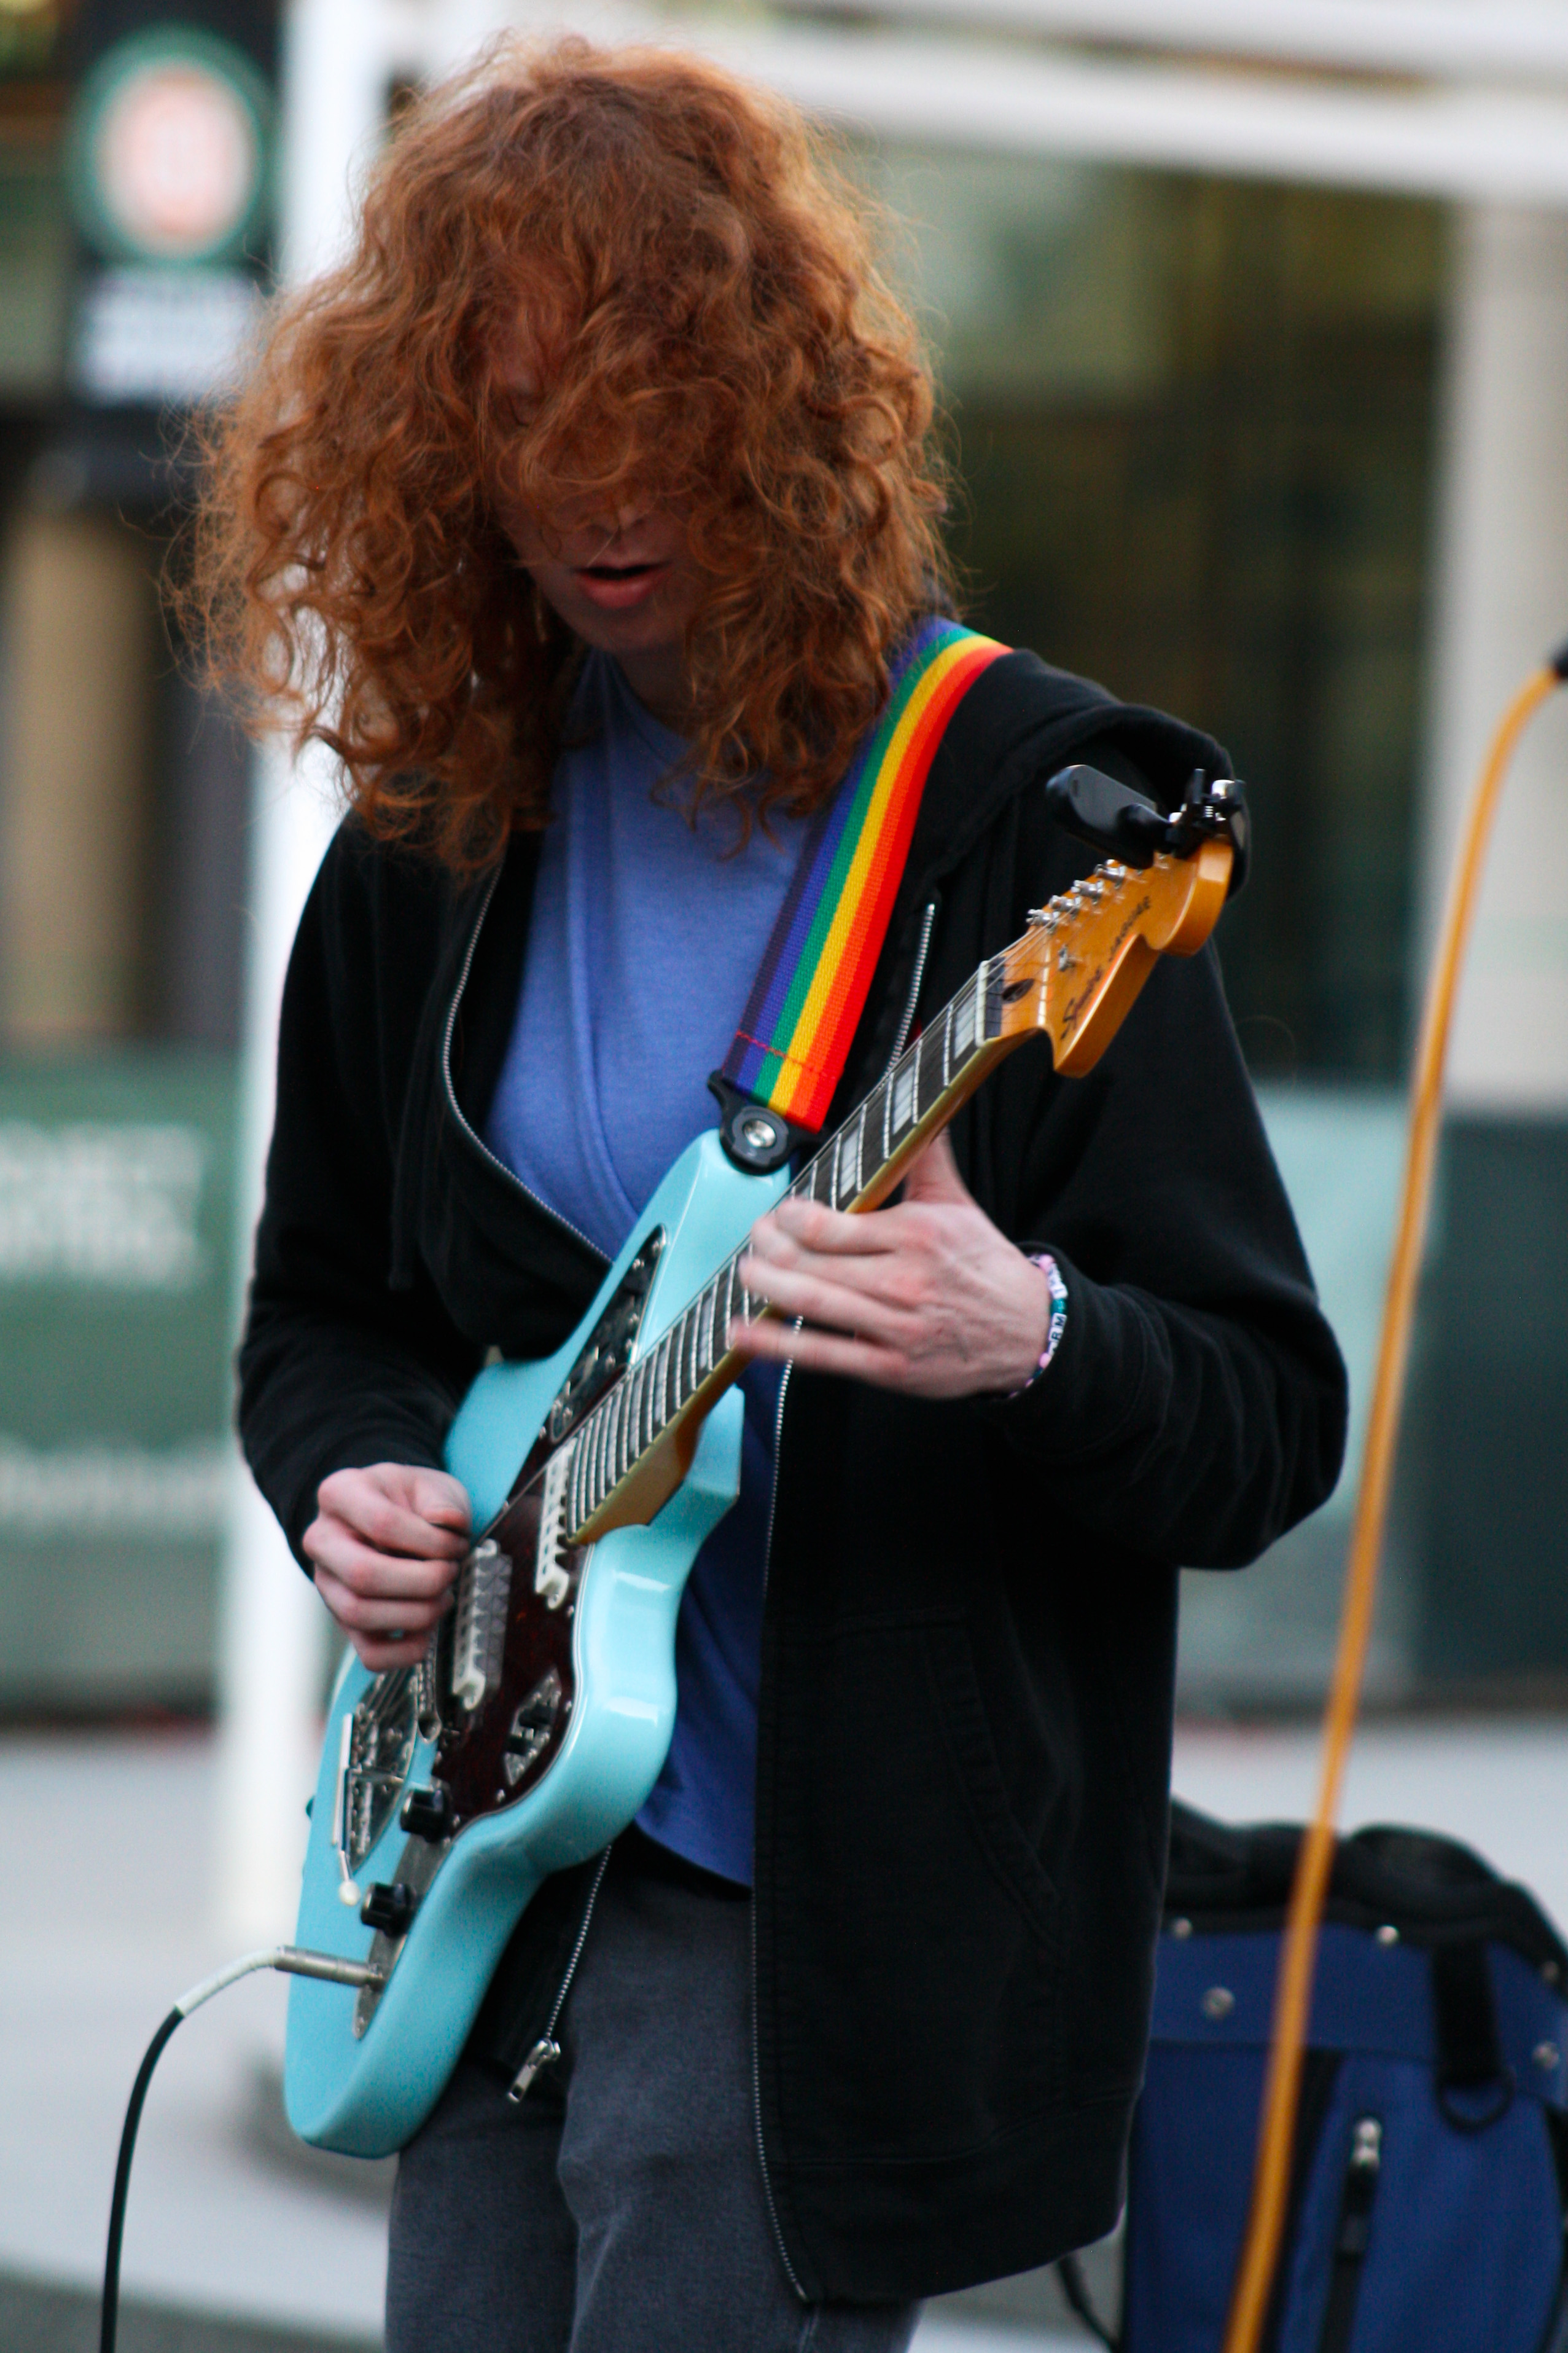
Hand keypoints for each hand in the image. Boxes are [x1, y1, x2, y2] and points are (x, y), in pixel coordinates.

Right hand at [304, 1463, 470, 1670]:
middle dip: (422, 1582)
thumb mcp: (429, 1484)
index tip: (455, 1545)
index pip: (382, 1524)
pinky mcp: (343, 1621)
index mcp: (340, 1494)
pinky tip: (427, 1629)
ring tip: (443, 1597)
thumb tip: (448, 1524)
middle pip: (363, 1575)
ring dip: (417, 1614)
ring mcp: (328, 1584)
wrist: (394, 1515)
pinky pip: (368, 1654)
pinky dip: (406, 1652)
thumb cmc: (410, 1500)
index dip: (429, 1541)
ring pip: (360, 1615)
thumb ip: (442, 1500)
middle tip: (450, 1572)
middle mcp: (323, 1541)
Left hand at [728, 1129, 1050, 1398]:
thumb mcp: (959, 1205)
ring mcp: (893, 1326)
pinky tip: (744, 1331)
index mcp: (914, 1234)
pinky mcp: (888, 1366)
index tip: (782, 1212)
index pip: (831, 1224)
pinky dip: (777, 1343)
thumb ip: (926, 1157)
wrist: (1027, 1333)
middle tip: (756, 1237)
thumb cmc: (984, 1266)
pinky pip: (822, 1353)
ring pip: (813, 1302)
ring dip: (767, 1285)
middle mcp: (900, 1280)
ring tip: (746, 1270)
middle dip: (770, 1247)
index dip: (792, 1218)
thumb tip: (917, 1105)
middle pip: (812, 1261)